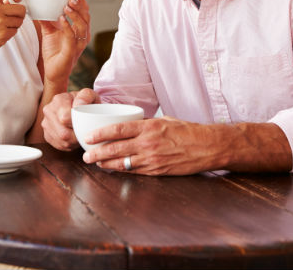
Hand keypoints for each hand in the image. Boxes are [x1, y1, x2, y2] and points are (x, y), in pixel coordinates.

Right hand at [0, 0, 25, 65]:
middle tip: (11, 19)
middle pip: (21, 8)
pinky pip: (15, 31)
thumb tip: (11, 1)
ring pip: (20, 20)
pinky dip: (10, 34)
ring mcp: (0, 21)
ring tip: (1, 28)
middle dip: (19, 15)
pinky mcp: (3, 34)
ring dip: (14, 25)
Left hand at [38, 0, 90, 84]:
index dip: (82, 1)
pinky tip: (61, 19)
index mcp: (79, 30)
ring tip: (66, 6)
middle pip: (86, 17)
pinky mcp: (72, 51)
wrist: (53, 73)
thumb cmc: (54, 53)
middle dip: (80, 5)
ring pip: (82, 26)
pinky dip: (67, 27)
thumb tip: (39, 6)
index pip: (84, 12)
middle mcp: (82, 36)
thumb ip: (47, 20)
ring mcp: (79, 44)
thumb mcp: (49, 32)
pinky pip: (72, 37)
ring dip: (75, 14)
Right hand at [42, 88, 97, 149]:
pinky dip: (69, 144)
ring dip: (74, 141)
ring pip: (61, 141)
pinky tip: (74, 138)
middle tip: (84, 131)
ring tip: (80, 134)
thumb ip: (86, 96)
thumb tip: (79, 105)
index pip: (65, 118)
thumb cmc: (86, 102)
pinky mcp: (47, 134)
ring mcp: (46, 123)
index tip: (84, 123)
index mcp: (58, 99)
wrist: (79, 107)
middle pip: (63, 133)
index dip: (77, 124)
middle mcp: (49, 111)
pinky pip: (58, 145)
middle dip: (77, 135)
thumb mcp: (90, 95)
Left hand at [82, 116, 217, 175]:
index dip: (101, 133)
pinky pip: (135, 171)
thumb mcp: (165, 120)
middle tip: (85, 155)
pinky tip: (113, 169)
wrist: (206, 147)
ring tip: (95, 163)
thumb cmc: (187, 131)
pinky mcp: (157, 171)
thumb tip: (129, 125)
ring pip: (123, 163)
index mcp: (149, 127)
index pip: (119, 129)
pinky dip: (122, 170)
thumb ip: (146, 124)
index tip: (89, 136)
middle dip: (98, 153)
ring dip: (106, 164)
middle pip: (116, 149)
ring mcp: (152, 159)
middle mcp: (148, 143)